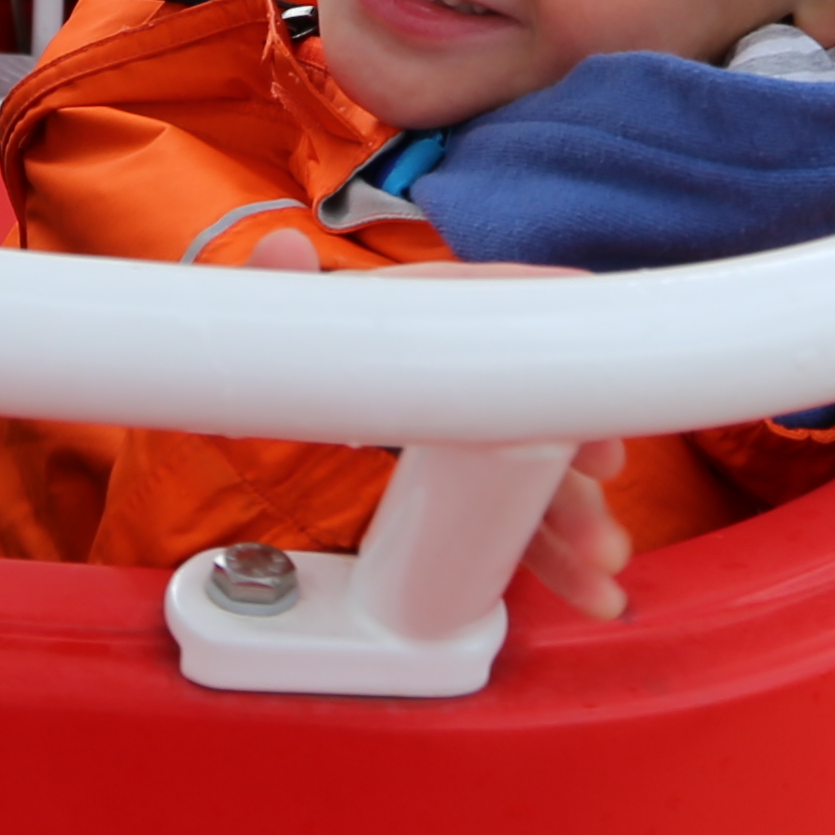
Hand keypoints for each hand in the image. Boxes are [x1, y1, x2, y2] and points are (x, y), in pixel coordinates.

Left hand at [244, 230, 641, 619]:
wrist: (229, 429)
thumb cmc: (267, 368)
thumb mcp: (262, 338)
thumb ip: (272, 294)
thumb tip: (282, 244)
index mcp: (412, 322)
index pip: (495, 311)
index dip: (550, 337)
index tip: (595, 367)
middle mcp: (449, 372)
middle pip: (528, 403)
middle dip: (576, 452)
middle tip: (604, 488)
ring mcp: (455, 435)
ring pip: (532, 472)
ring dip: (575, 520)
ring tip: (598, 569)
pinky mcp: (450, 491)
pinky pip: (511, 520)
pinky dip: (551, 556)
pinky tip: (586, 591)